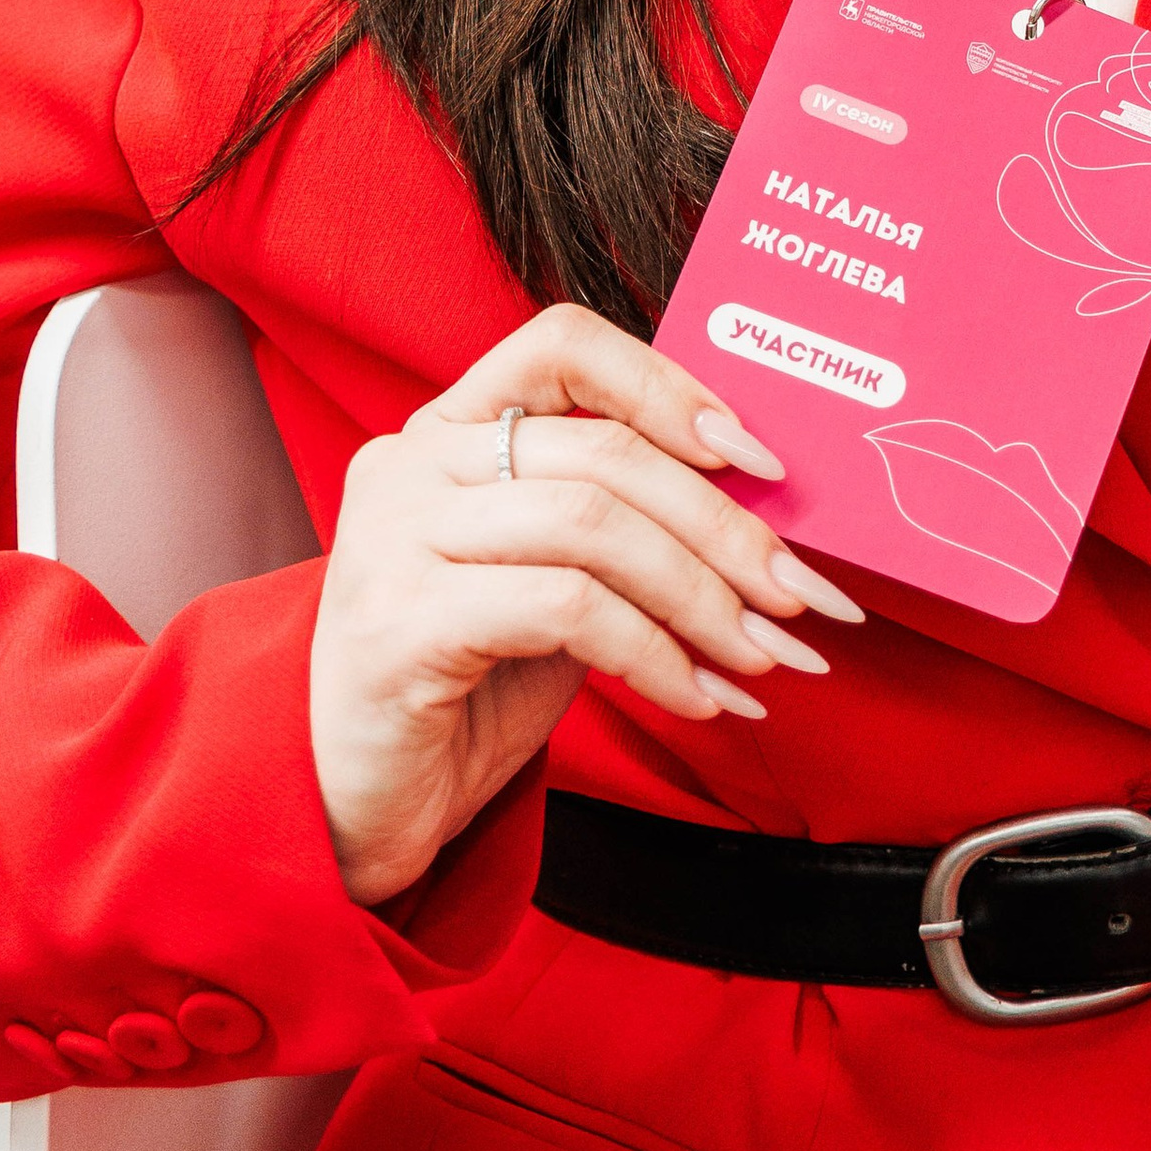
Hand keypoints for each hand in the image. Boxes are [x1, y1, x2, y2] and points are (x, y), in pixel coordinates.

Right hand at [309, 303, 861, 907]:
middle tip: (800, 592)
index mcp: (447, 427)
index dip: (669, 386)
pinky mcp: (398, 622)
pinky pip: (565, 609)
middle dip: (724, 525)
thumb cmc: (467, 684)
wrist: (351, 804)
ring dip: (702, 596)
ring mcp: (394, 537)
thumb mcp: (553, 580)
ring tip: (761, 654)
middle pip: (605, 453)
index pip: (565, 345)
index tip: (757, 458)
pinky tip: (696, 697)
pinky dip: (653, 652)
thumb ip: (622, 525)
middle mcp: (410, 462)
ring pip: (593, 525)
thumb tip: (767, 517)